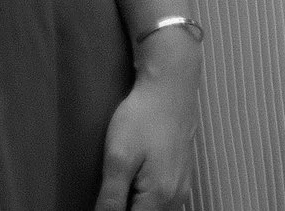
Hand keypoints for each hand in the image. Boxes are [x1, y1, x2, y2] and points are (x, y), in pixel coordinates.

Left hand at [95, 29, 200, 210]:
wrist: (171, 86)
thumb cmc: (143, 118)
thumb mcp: (118, 159)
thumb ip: (111, 199)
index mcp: (160, 196)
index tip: (103, 202)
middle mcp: (176, 197)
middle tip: (105, 195)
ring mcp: (182, 186)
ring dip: (135, 207)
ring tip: (116, 193)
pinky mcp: (182, 175)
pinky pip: (164, 203)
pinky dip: (146, 203)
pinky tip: (132, 188)